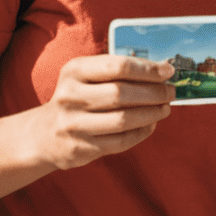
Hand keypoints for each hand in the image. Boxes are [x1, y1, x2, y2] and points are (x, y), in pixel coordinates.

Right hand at [31, 55, 173, 171]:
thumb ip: (118, 71)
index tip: (168, 71)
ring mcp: (73, 125)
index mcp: (74, 71)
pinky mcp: (80, 149)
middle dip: (154, 93)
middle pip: (122, 94)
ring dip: (151, 113)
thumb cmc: (78, 97)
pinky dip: (141, 132)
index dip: (147, 69)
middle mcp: (70, 96)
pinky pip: (119, 141)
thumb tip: (162, 70)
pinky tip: (151, 124)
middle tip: (171, 92)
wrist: (44, 134)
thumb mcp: (87, 76)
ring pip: (123, 120)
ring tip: (165, 108)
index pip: (118, 66)